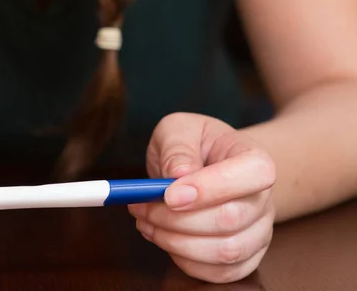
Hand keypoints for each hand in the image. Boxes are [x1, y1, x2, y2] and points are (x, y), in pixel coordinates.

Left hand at [128, 113, 275, 283]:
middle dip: (176, 219)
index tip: (169, 194)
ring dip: (175, 241)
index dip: (211, 187)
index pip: (254, 174)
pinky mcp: (244, 257)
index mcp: (254, 158)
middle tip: (140, 206)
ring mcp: (258, 232)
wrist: (207, 164)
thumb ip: (177, 146)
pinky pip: (220, 273)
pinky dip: (184, 260)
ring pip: (225, 252)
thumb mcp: (178, 129)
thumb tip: (178, 174)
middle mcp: (263, 199)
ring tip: (146, 221)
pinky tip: (163, 238)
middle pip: (231, 220)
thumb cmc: (194, 145)